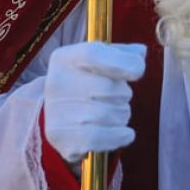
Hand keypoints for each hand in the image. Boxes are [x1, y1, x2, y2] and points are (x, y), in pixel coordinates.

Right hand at [42, 41, 145, 164]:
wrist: (49, 115)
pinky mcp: (62, 137)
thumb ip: (120, 54)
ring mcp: (57, 112)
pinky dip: (120, 135)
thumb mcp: (96, 63)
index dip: (122, 62)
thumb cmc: (82, 84)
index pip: (94, 54)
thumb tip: (140, 52)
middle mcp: (57, 83)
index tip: (137, 71)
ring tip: (115, 114)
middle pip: (109, 88)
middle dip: (123, 94)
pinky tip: (125, 133)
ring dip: (122, 115)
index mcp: (65, 59)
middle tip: (118, 98)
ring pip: (110, 114)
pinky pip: (103, 137)